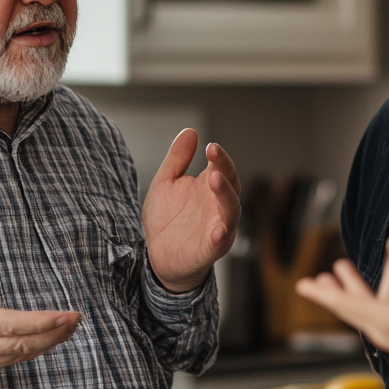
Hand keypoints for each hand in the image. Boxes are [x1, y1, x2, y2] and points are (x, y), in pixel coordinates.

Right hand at [0, 221, 81, 379]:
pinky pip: (6, 362)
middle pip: (21, 345)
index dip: (43, 322)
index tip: (68, 315)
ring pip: (16, 357)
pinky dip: (27, 351)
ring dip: (45, 344)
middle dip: (53, 333)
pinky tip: (44, 340)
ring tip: (68, 329)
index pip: (12, 325)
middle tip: (77, 320)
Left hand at [142, 129, 240, 292]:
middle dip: (224, 167)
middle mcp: (218, 204)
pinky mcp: (212, 247)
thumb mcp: (166, 184)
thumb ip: (177, 159)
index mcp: (209, 187)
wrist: (157, 256)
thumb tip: (190, 131)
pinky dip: (223, 234)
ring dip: (226, 194)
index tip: (210, 146)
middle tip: (213, 154)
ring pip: (231, 209)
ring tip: (215, 179)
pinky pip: (222, 240)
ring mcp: (218, 225)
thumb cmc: (166, 220)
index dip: (219, 156)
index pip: (221, 166)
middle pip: (231, 183)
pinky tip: (219, 229)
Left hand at [295, 233, 388, 388]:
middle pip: (350, 309)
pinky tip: (385, 290)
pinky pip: (382, 315)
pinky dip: (377, 298)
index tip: (301, 285)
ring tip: (342, 270)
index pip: (346, 304)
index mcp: (387, 322)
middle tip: (312, 281)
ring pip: (367, 310)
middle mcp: (386, 333)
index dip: (323, 292)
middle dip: (332, 292)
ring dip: (355, 289)